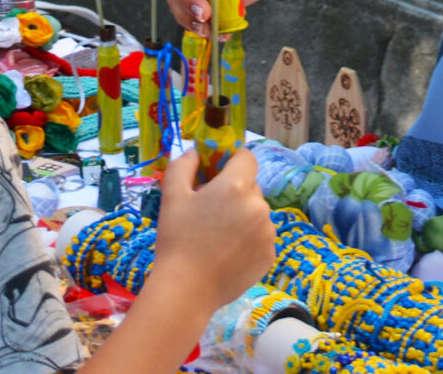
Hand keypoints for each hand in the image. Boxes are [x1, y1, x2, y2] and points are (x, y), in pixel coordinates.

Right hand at [143, 148, 274, 316]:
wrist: (187, 290)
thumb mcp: (172, 196)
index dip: (232, 161)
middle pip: (251, 186)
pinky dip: (248, 239)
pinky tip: (227, 253)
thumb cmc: (176, 239)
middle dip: (234, 192)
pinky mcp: (270, 255)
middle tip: (209, 212)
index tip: (216, 175)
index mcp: (236, 187)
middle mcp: (258, 206)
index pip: (246, 157)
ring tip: (217, 237)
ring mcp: (267, 233)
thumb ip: (183, 165)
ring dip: (242, 216)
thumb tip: (195, 153)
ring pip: (257, 212)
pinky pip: (261, 236)